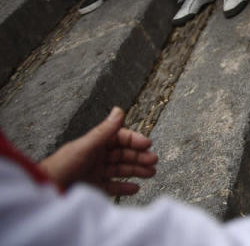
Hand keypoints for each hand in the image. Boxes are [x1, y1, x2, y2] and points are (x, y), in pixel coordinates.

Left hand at [38, 107, 157, 194]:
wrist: (44, 190)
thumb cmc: (61, 167)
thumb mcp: (85, 147)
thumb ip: (104, 131)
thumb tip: (119, 110)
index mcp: (95, 143)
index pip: (120, 138)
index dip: (134, 140)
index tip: (147, 144)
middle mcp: (96, 156)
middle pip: (123, 154)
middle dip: (139, 157)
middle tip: (153, 161)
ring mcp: (95, 172)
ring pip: (120, 169)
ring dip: (136, 171)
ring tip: (151, 174)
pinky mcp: (92, 187)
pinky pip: (112, 186)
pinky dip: (124, 187)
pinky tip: (135, 188)